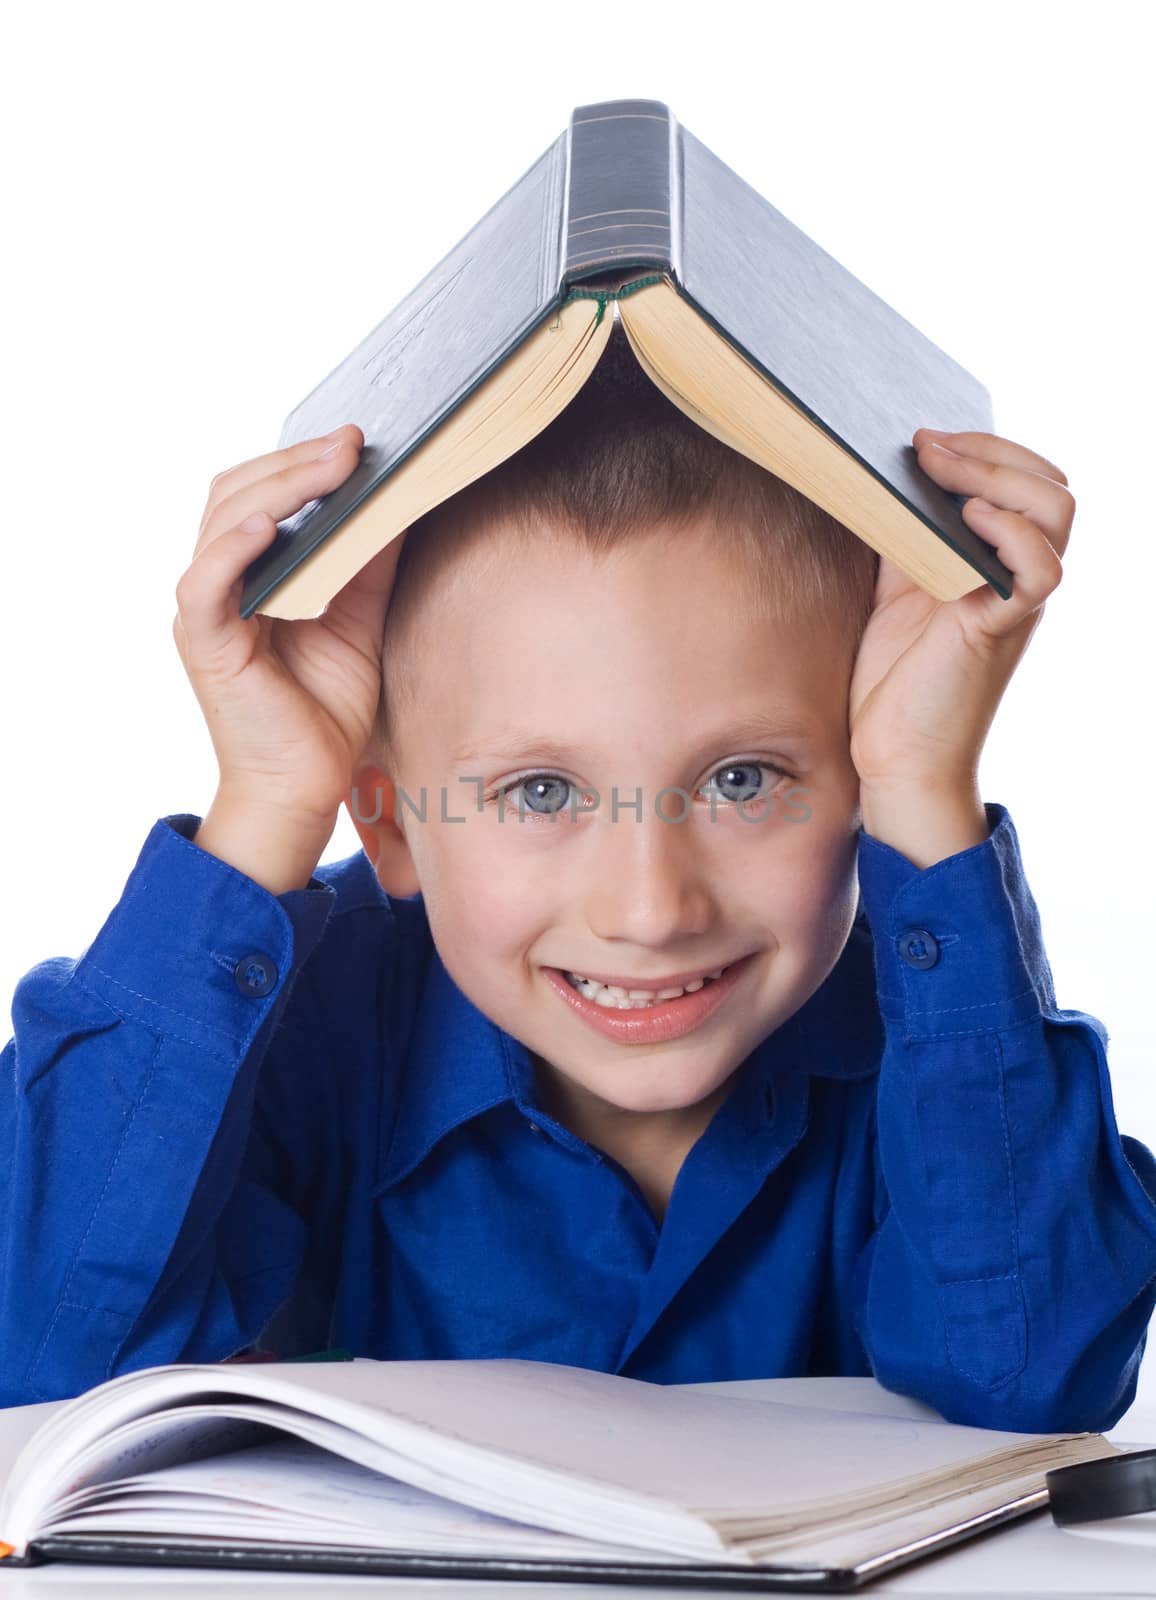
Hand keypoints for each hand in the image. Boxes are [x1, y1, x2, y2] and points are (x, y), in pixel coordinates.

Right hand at [172, 423, 405, 829]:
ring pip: (223, 522)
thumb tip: (403, 500)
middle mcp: (220, 582)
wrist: (306, 787)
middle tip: (354, 442)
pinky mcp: (207, 643)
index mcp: (250, 572)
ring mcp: (207, 611)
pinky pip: (206, 582)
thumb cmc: (326, 710)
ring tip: (330, 465)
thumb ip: (370, 562)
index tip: (357, 438)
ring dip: (278, 487)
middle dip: (298, 461)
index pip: (260, 493)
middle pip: (238, 494)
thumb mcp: (360, 618)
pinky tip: (268, 525)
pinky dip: (233, 548)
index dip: (301, 460)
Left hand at [848, 428, 1074, 795]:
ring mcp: (1018, 601)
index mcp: (999, 559)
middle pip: (1051, 485)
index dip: (985, 446)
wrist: (891, 753)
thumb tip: (879, 473)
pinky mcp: (1003, 629)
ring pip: (1057, 512)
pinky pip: (1043, 570)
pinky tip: (967, 518)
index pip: (1027, 479)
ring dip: (1000, 477)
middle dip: (992, 449)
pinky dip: (1012, 532)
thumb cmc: (894, 678)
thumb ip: (902, 533)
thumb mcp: (894, 586)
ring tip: (942, 470)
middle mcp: (1019, 575)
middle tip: (928, 445)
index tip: (924, 436)